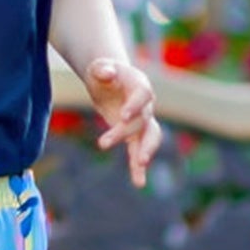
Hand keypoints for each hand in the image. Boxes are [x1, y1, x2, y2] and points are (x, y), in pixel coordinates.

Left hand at [85, 58, 161, 187]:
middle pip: (142, 120)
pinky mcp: (135, 135)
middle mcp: (146, 105)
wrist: (111, 81)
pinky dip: (139, 167)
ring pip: (150, 138)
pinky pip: (138, 151)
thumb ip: (102, 69)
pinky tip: (139, 183)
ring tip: (139, 166)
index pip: (143, 95)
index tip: (123, 116)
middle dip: (128, 132)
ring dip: (145, 151)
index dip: (135, 105)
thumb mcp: (99, 67)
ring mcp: (143, 122)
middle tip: (105, 142)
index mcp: (140, 85)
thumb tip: (107, 73)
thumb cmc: (104, 72)